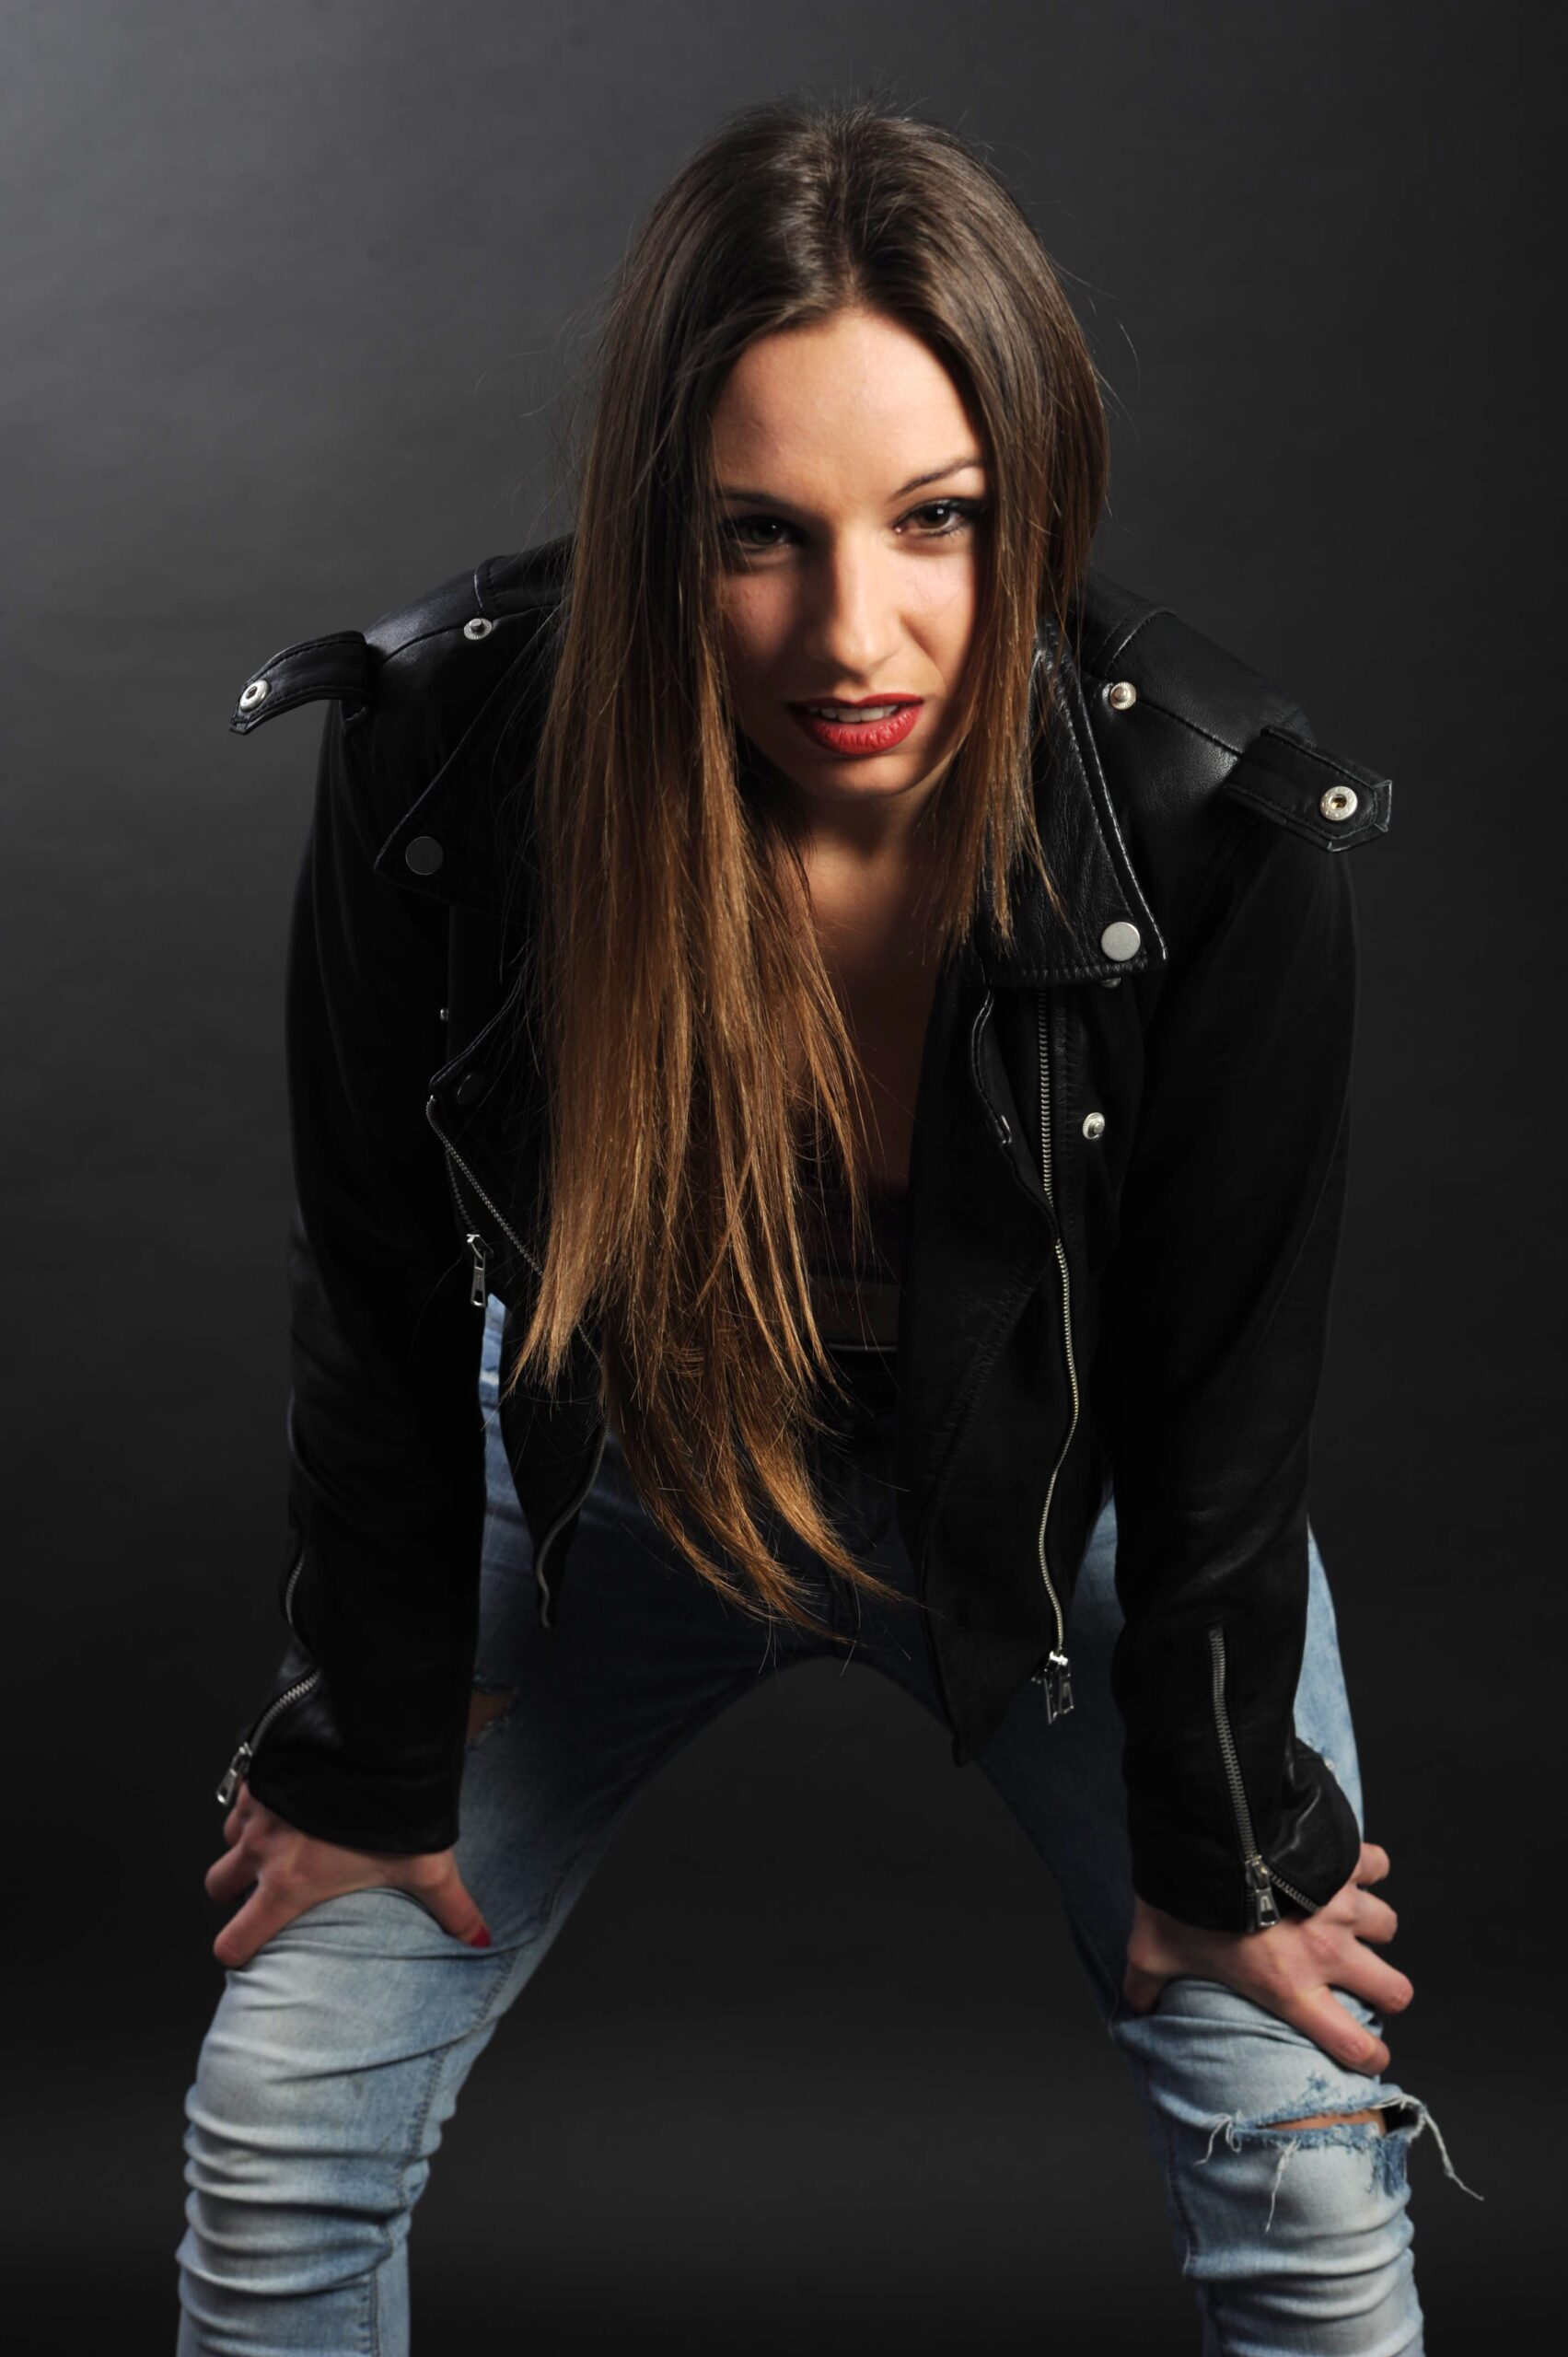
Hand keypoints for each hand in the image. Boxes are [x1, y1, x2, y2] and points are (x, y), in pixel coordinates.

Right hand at [205, 1780, 492, 1968]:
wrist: (374, 1736)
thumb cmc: (394, 1806)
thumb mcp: (426, 1864)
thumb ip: (450, 1907)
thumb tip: (479, 1939)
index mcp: (290, 1882)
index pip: (235, 1940)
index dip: (238, 1952)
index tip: (251, 1952)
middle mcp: (261, 1848)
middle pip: (216, 1887)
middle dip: (233, 1894)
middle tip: (265, 1890)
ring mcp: (253, 1807)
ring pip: (227, 1839)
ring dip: (244, 1845)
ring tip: (282, 1841)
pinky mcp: (257, 1770)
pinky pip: (239, 1798)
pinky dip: (254, 1806)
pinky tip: (288, 1800)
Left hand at [1121, 1840, 1411, 2074]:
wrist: (1209, 1831)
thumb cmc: (1184, 1900)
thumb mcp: (1154, 1950)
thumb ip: (1146, 1983)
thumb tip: (1133, 2005)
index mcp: (1289, 1986)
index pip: (1351, 2043)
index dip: (1368, 2058)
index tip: (1368, 2054)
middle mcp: (1326, 1951)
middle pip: (1393, 1989)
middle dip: (1387, 1991)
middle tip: (1366, 1982)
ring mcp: (1342, 1904)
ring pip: (1386, 1926)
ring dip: (1372, 1924)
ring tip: (1348, 1918)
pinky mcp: (1345, 1860)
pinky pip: (1377, 1865)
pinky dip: (1367, 1865)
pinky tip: (1347, 1864)